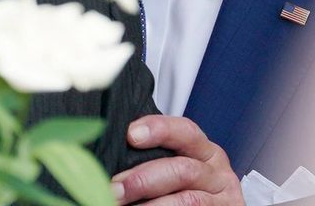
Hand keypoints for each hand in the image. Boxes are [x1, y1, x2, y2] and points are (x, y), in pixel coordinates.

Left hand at [112, 115, 242, 205]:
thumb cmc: (179, 185)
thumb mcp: (170, 164)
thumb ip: (147, 156)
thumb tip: (106, 156)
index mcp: (202, 149)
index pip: (184, 131)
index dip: (158, 129)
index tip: (130, 135)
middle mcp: (216, 171)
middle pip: (182, 170)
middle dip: (143, 179)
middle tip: (114, 188)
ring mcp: (222, 198)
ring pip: (187, 200)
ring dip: (151, 205)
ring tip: (120, 204)